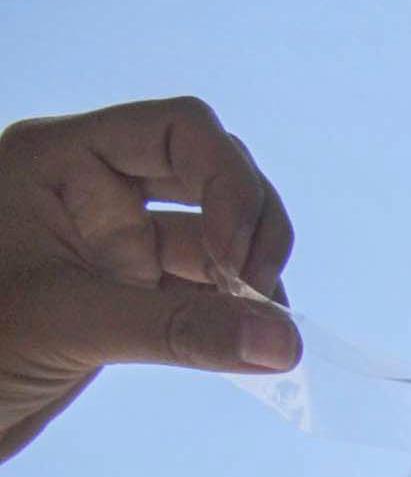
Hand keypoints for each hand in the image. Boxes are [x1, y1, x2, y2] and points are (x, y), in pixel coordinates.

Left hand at [0, 99, 300, 462]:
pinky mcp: (122, 294)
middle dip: (249, 229)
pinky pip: (200, 288)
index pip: (179, 130)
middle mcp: (90, 188)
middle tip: (259, 298)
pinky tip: (246, 346)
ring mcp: (109, 241)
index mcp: (57, 161)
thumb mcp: (65, 326)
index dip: (228, 184)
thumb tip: (286, 343)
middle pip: (212, 173)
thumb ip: (177, 329)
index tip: (235, 260)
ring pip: (215, 235)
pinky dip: (234, 313)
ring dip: (251, 277)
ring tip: (262, 333)